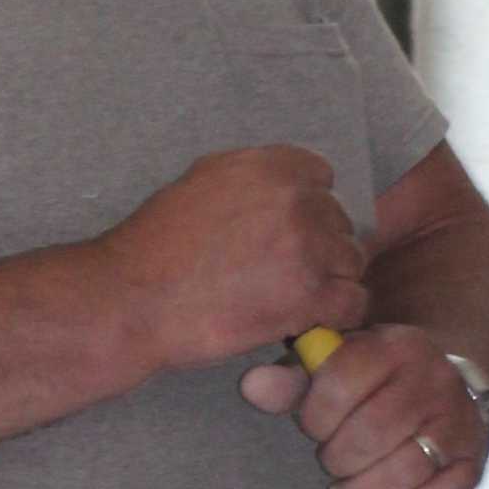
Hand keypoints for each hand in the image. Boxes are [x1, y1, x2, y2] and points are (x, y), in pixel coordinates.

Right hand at [103, 144, 369, 369]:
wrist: (136, 298)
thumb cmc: (156, 246)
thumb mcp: (201, 182)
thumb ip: (250, 179)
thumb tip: (279, 186)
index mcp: (271, 167)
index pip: (323, 176)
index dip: (309, 207)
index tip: (290, 231)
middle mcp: (296, 200)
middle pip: (340, 221)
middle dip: (320, 246)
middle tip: (288, 273)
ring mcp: (307, 248)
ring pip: (351, 262)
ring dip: (331, 282)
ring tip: (296, 299)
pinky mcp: (309, 297)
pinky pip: (352, 304)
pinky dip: (337, 317)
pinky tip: (311, 321)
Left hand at [240, 323, 488, 488]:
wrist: (445, 381)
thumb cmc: (375, 380)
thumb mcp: (336, 366)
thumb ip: (293, 379)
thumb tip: (253, 387)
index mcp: (392, 346)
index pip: (341, 384)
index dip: (315, 416)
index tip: (313, 426)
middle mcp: (432, 378)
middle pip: (372, 432)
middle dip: (338, 458)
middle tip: (330, 462)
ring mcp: (457, 420)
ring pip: (406, 468)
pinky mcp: (473, 460)